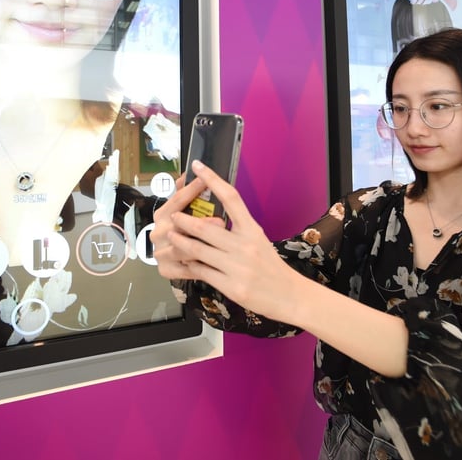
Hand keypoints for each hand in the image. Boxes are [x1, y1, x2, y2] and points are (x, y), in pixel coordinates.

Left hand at [150, 160, 302, 323]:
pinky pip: (201, 271)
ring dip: (180, 241)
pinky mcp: (230, 286)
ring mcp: (237, 266)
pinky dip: (189, 264)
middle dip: (183, 220)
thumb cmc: (272, 267)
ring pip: (197, 249)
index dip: (212, 180)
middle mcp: (244, 245)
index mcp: (252, 229)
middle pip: (205, 226)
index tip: (198, 166)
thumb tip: (213, 220)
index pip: (231, 197)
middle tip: (173, 215)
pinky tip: (183, 261)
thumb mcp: (259, 240)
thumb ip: (238, 230)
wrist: (290, 295)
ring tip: (171, 236)